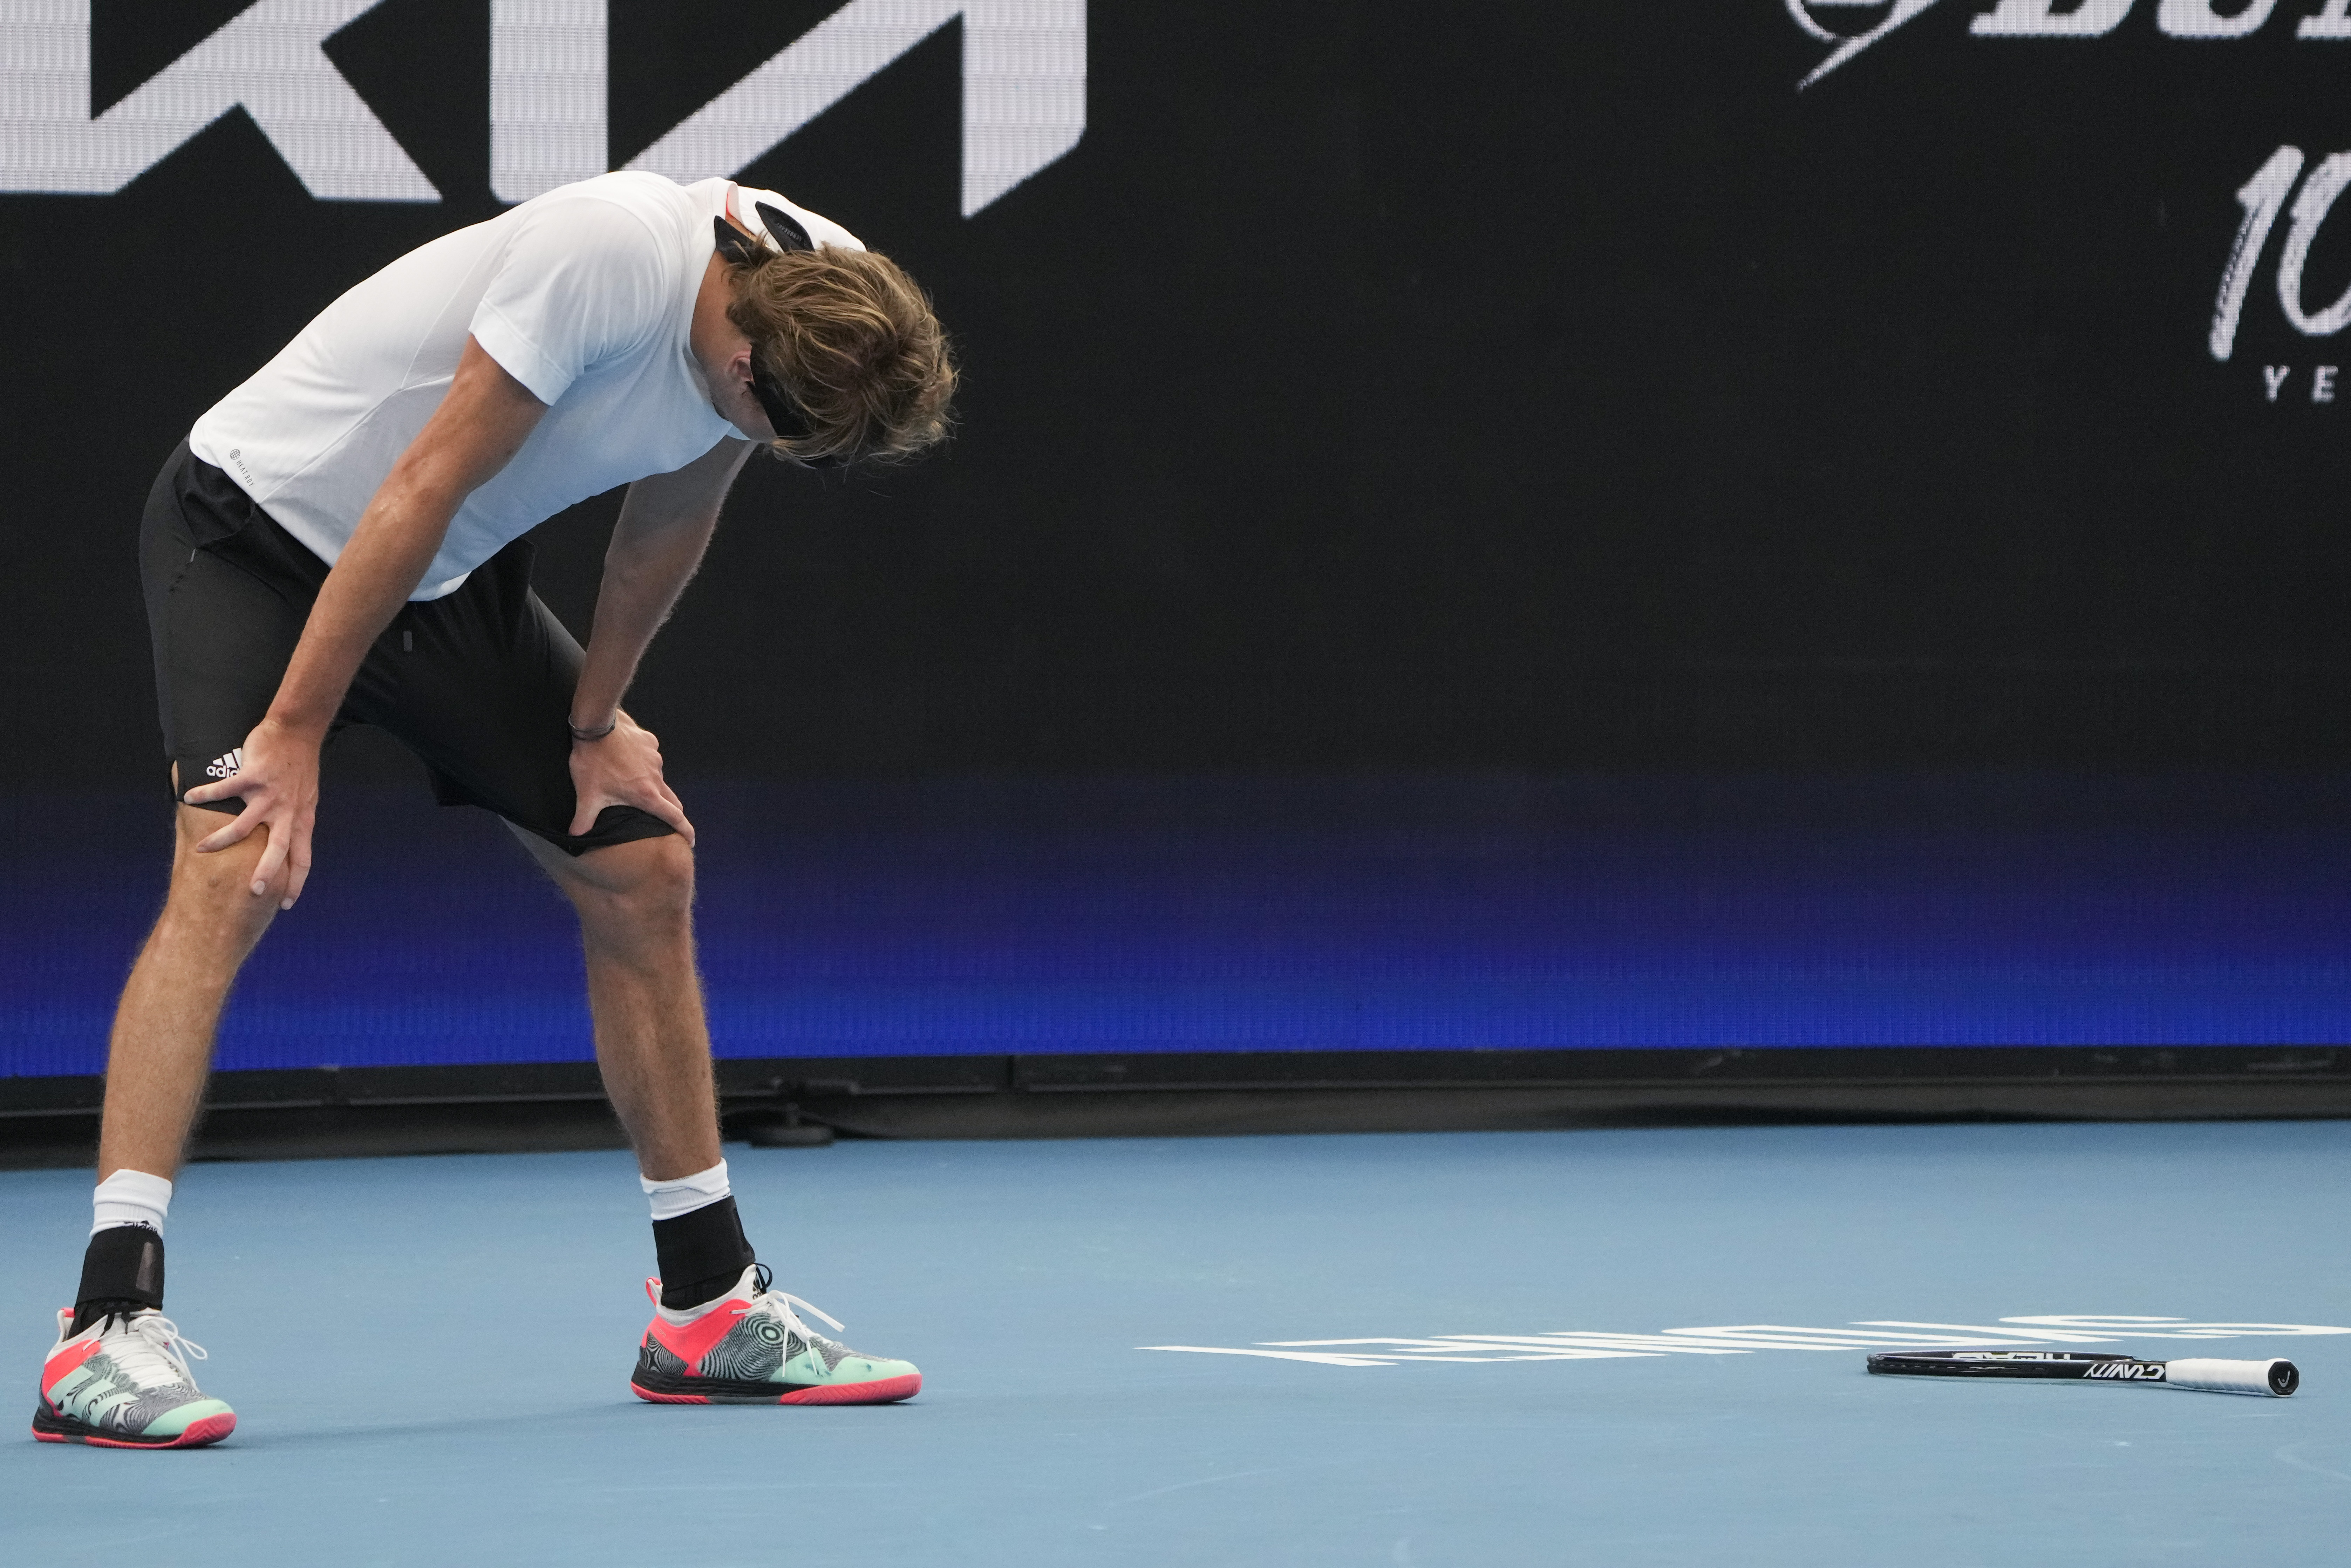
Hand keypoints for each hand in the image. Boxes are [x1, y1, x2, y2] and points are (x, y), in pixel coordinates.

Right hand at [181, 715, 321, 908]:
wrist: (296, 733)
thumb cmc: (299, 768)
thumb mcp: (305, 800)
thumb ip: (295, 822)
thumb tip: (286, 846)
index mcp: (301, 819)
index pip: (303, 858)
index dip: (296, 882)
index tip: (286, 904)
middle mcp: (287, 812)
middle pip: (278, 849)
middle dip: (265, 872)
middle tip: (252, 892)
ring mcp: (270, 795)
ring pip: (244, 826)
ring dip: (221, 840)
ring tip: (202, 850)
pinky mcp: (253, 776)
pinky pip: (224, 790)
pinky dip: (205, 794)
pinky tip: (188, 797)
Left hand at [568, 712, 694, 844]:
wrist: (597, 725)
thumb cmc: (593, 761)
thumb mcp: (587, 794)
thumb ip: (583, 819)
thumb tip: (574, 838)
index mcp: (646, 794)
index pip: (674, 817)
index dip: (685, 831)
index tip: (690, 841)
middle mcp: (656, 777)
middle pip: (671, 800)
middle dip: (670, 812)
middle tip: (660, 819)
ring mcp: (655, 758)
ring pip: (658, 778)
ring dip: (649, 785)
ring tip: (628, 784)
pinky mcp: (650, 743)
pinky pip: (651, 758)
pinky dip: (643, 764)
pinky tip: (627, 760)